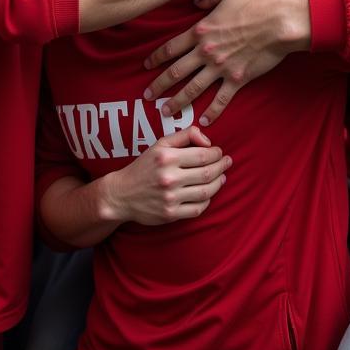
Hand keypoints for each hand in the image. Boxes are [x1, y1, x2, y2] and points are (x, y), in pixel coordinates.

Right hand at [100, 127, 230, 225]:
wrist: (121, 194)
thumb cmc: (143, 166)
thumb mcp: (159, 144)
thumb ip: (184, 136)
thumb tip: (208, 140)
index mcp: (167, 158)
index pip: (203, 155)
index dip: (216, 153)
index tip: (219, 152)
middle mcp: (169, 178)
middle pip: (207, 173)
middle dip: (222, 166)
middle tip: (227, 162)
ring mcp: (170, 198)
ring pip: (206, 191)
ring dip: (219, 183)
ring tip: (222, 177)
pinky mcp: (171, 214)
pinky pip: (198, 208)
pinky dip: (208, 200)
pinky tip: (209, 193)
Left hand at [143, 0, 310, 124]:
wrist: (279, 21)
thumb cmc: (257, 2)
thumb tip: (196, 1)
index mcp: (201, 30)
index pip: (171, 47)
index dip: (156, 58)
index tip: (146, 66)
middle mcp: (206, 51)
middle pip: (176, 72)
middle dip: (159, 85)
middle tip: (146, 96)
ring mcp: (220, 67)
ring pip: (193, 89)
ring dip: (177, 102)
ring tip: (165, 112)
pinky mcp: (237, 79)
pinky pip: (221, 99)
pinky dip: (212, 111)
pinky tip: (203, 120)